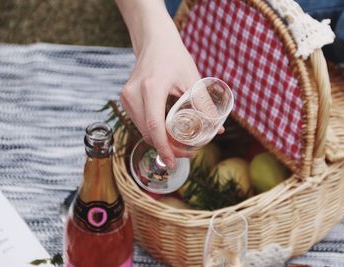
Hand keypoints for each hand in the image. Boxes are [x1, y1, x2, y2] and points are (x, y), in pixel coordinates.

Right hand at [117, 0, 199, 168]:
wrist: (154, 41)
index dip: (165, 149)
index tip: (173, 164)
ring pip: (142, 130)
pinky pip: (139, 122)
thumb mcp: (192, 79)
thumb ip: (204, 105)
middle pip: (148, 133)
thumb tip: (218, 129)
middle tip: (186, 153)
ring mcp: (126, 96)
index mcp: (151, 88)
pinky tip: (167, 133)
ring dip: (159, 141)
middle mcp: (133, 94)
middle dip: (166, 148)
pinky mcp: (125, 98)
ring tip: (180, 145)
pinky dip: (153, 131)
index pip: (155, 127)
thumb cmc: (174, 57)